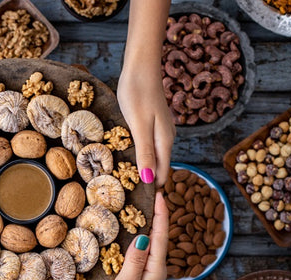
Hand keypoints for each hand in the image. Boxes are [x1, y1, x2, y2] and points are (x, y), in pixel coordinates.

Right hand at [101, 192, 167, 279]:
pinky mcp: (142, 276)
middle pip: (161, 235)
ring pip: (154, 241)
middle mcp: (156, 268)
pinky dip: (145, 234)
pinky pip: (146, 249)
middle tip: (155, 190)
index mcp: (155, 269)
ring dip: (153, 222)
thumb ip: (134, 262)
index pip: (161, 236)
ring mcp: (150, 272)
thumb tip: (143, 236)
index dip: (161, 213)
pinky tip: (139, 228)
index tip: (160, 193)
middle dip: (160, 213)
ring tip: (149, 203)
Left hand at [117, 70, 174, 185]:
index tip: (137, 202)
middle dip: (147, 182)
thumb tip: (150, 180)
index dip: (152, 189)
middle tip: (126, 196)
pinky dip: (140, 155)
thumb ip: (145, 153)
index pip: (163, 175)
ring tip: (124, 182)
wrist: (140, 66)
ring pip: (154, 157)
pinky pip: (148, 146)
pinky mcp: (152, 123)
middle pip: (160, 168)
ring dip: (143, 169)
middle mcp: (166, 138)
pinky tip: (127, 158)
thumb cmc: (137, 93)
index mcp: (164, 142)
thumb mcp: (139, 126)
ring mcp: (160, 130)